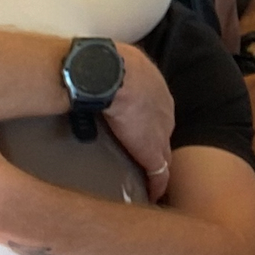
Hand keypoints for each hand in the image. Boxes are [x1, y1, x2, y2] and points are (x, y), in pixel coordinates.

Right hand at [102, 42, 176, 201]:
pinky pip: (160, 173)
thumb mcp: (113, 59)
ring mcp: (161, 131)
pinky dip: (157, 185)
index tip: (137, 128)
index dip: (146, 120)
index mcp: (153, 86)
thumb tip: (90, 69)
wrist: (105, 73)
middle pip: (162, 129)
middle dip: (155, 140)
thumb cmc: (102, 62)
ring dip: (158, 165)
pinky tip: (153, 195)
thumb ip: (111, 69)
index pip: (155, 108)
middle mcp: (164, 108)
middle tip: (142, 154)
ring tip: (150, 178)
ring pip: (164, 152)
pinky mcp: (152, 151)